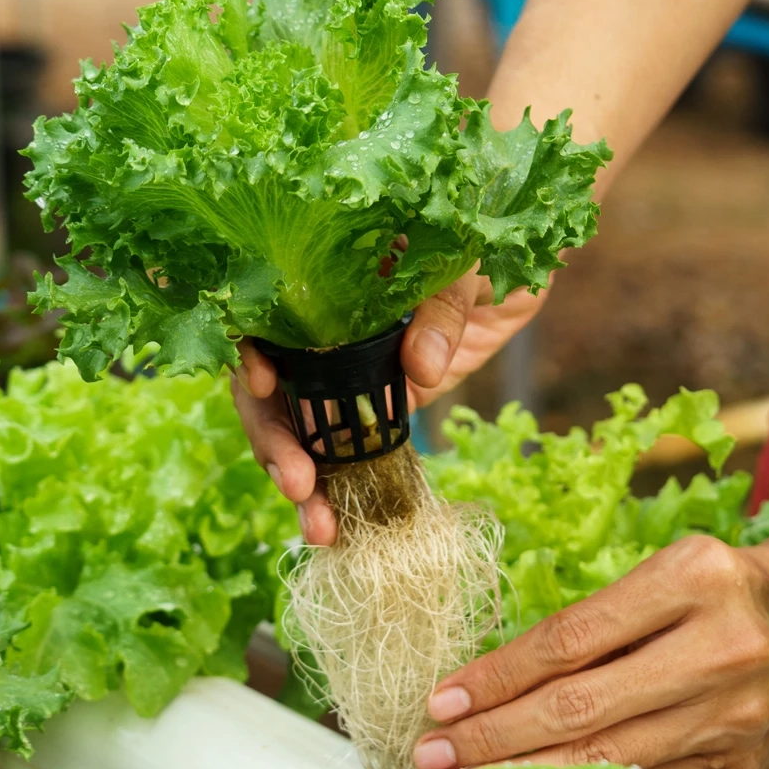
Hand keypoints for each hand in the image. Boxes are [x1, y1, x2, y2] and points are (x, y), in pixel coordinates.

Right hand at [231, 271, 547, 545]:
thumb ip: (444, 306)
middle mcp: (320, 330)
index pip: (263, 316)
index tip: (259, 384)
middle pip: (271, 389)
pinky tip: (340, 527)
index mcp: (323, 279)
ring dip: (303, 481)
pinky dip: (342, 488)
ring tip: (320, 528)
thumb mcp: (466, 261)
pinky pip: (350, 450)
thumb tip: (421, 368)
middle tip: (298, 484)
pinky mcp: (381, 405)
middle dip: (275, 441)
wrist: (519, 269)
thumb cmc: (485, 241)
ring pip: (302, 431)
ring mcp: (347, 373)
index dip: (249, 350)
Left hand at [411, 535, 768, 768]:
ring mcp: (735, 715)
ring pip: (608, 758)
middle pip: (580, 706)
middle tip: (433, 750)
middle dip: (495, 736)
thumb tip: (499, 682)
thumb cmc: (722, 590)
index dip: (499, 675)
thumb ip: (598, 626)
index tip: (444, 697)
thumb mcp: (665, 575)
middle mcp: (718, 647)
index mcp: (693, 578)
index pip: (570, 639)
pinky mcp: (745, 765)